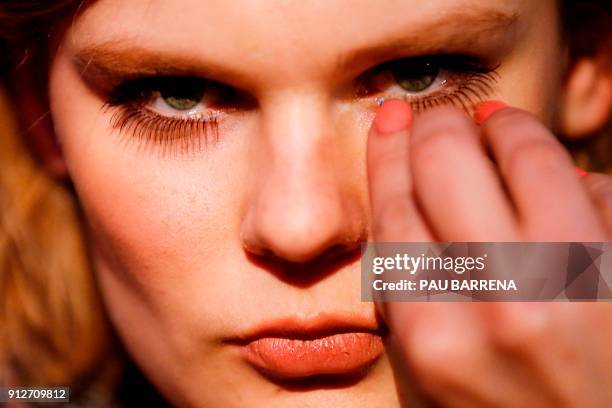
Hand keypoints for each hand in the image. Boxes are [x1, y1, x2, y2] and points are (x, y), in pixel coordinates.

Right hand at [366, 100, 611, 406]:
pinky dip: (568, 171)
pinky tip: (550, 173)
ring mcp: (581, 286)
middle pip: (444, 160)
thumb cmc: (504, 406)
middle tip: (436, 118)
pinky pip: (595, 184)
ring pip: (525, 152)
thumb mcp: (432, 368)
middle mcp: (504, 307)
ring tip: (494, 122)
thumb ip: (407, 289)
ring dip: (505, 124)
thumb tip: (406, 192)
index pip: (394, 208)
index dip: (388, 151)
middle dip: (435, 123)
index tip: (392, 118)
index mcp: (433, 338)